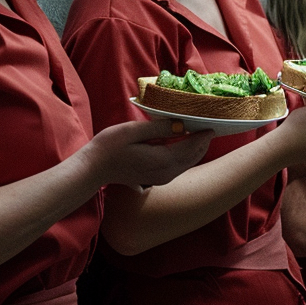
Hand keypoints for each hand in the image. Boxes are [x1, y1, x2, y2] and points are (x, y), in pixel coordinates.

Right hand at [91, 119, 213, 188]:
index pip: (191, 147)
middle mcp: (166, 173)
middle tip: (210, 126)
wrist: (94, 169)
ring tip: (201, 133)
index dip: (203, 135)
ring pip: (187, 163)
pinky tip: (185, 144)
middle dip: (203, 142)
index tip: (212, 124)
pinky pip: (179, 167)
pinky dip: (186, 155)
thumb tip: (181, 125)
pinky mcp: (156, 180)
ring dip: (195, 149)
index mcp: (162, 160)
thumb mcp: (133, 130)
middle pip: (193, 157)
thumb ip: (159, 128)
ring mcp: (161, 179)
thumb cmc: (109, 146)